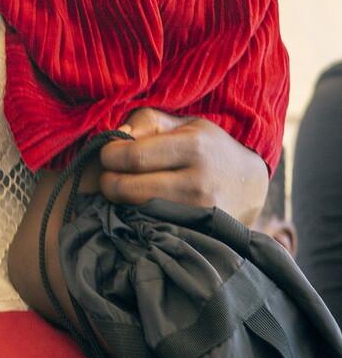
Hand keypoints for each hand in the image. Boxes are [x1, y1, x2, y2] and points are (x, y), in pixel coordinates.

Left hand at [98, 108, 268, 225]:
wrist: (250, 186)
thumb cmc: (209, 149)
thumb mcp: (185, 124)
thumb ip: (147, 121)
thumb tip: (118, 137)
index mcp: (193, 146)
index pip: (132, 156)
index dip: (109, 155)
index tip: (107, 155)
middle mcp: (197, 182)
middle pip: (128, 188)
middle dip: (108, 183)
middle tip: (109, 178)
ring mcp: (198, 215)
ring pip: (136, 212)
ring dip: (121, 204)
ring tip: (126, 192)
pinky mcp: (197, 236)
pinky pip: (152, 230)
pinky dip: (139, 221)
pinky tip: (142, 210)